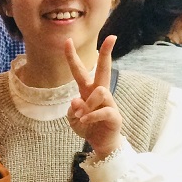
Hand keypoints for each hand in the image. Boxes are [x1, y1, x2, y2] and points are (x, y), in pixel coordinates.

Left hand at [64, 37, 123, 157]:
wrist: (100, 144)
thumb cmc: (87, 127)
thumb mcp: (73, 119)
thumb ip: (72, 109)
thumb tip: (77, 101)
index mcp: (87, 91)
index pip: (79, 70)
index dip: (71, 56)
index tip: (67, 41)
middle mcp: (99, 93)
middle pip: (103, 69)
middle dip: (106, 53)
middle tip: (112, 37)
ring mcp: (109, 103)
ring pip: (100, 91)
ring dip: (88, 103)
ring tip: (82, 116)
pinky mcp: (114, 115)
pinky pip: (103, 110)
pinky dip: (91, 116)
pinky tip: (85, 121)